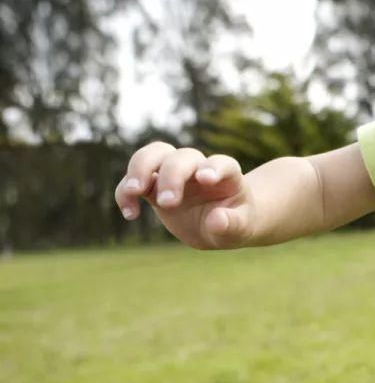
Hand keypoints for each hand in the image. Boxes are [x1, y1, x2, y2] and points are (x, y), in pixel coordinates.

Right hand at [115, 142, 254, 249]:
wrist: (218, 224)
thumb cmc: (235, 221)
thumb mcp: (240, 228)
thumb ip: (231, 223)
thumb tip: (217, 220)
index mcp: (226, 174)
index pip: (221, 163)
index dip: (213, 167)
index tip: (205, 179)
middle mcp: (198, 168)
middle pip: (181, 157)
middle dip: (172, 176)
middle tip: (169, 202)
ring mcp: (174, 174)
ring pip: (152, 155)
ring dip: (140, 169)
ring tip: (135, 191)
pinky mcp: (155, 186)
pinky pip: (133, 180)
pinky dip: (125, 192)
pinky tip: (131, 214)